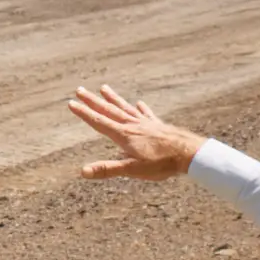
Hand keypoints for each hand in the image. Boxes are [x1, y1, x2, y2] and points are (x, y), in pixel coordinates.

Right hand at [68, 86, 205, 179]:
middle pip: (109, 111)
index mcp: (124, 135)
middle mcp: (133, 125)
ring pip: (125, 108)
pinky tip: (139, 103)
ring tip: (103, 88)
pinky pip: (146, 114)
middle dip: (93, 101)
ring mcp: (146, 124)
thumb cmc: (161, 164)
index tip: (71, 103)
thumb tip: (83, 171)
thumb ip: (107, 170)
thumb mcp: (132, 170)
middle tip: (79, 90)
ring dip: (113, 99)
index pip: (99, 122)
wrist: (189, 153)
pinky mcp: (158, 126)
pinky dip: (140, 108)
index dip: (84, 113)